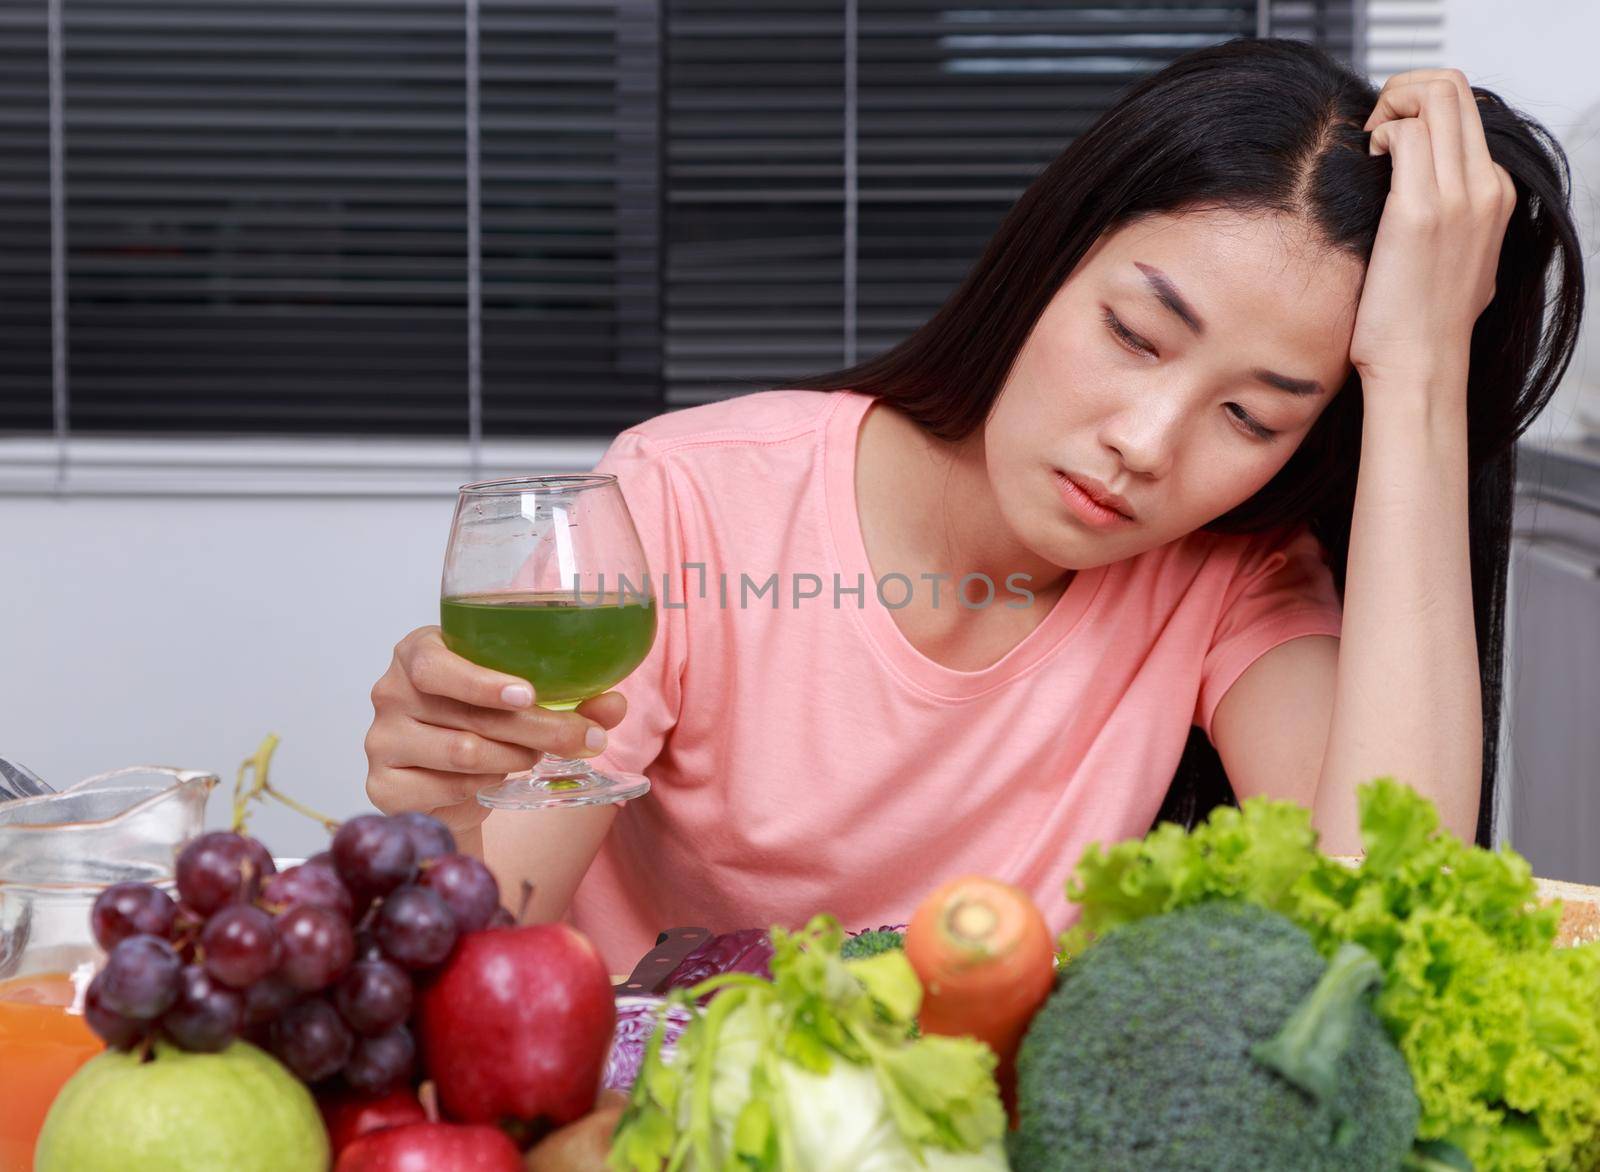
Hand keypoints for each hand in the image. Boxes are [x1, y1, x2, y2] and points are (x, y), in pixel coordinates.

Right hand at [364, 626, 626, 835]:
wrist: (448, 784)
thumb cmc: (483, 722)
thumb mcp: (523, 701)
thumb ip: (572, 700)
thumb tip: (615, 704)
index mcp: (417, 652)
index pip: (436, 664)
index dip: (481, 681)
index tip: (528, 694)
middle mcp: (390, 692)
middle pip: (467, 716)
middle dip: (536, 729)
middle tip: (583, 739)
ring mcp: (381, 741)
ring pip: (464, 755)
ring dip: (513, 758)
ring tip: (532, 755)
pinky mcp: (383, 787)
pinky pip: (449, 790)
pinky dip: (485, 786)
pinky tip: (495, 778)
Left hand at [1349, 69, 1516, 395]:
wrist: (1421, 366)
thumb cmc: (1421, 322)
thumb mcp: (1456, 261)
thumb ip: (1453, 220)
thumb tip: (1419, 196)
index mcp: (1494, 195)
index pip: (1466, 110)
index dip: (1421, 108)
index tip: (1389, 139)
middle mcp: (1484, 188)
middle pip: (1454, 89)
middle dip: (1404, 91)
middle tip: (1374, 130)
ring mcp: (1457, 197)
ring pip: (1435, 97)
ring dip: (1391, 107)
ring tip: (1371, 147)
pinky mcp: (1420, 211)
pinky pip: (1406, 133)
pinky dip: (1381, 134)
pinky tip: (1366, 163)